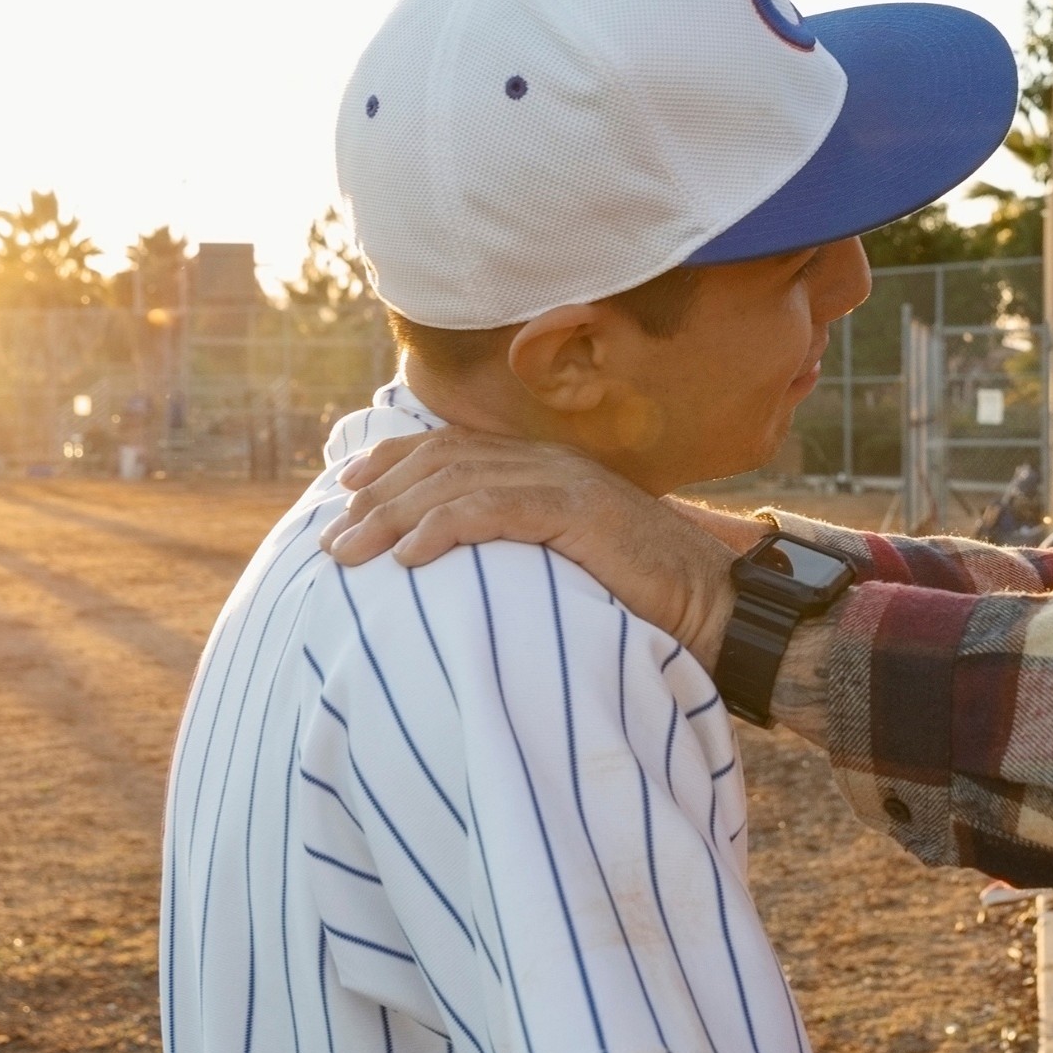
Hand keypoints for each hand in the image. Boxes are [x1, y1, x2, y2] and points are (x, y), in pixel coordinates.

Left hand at [324, 430, 762, 664]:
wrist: (719, 605)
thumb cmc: (645, 599)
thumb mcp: (569, 563)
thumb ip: (520, 549)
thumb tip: (461, 573)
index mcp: (545, 467)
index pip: (451, 448)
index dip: (392, 463)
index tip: (345, 490)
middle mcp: (549, 462)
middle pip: (441, 462)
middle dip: (377, 497)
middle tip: (334, 539)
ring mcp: (564, 482)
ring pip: (455, 483)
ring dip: (393, 518)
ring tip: (351, 555)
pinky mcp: (576, 511)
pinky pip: (492, 511)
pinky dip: (441, 529)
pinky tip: (407, 557)